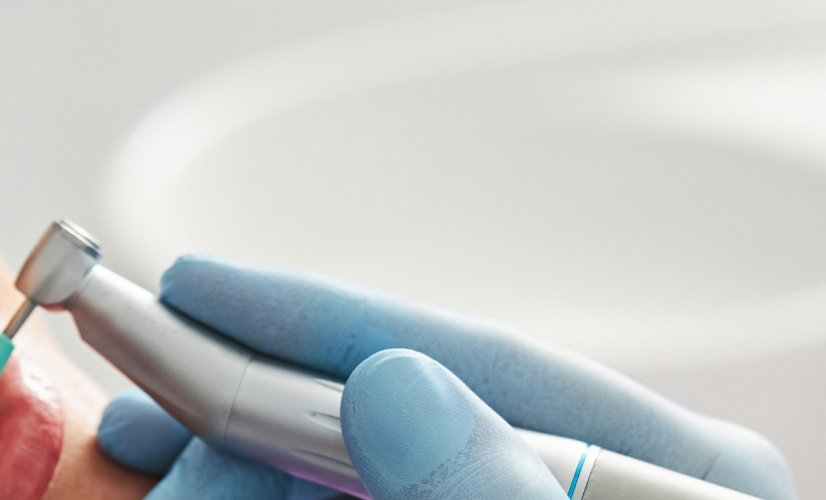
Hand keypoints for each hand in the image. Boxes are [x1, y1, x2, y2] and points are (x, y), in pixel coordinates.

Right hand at [96, 255, 797, 499]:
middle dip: (257, 419)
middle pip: (396, 422)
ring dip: (240, 476)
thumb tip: (391, 385)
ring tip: (159, 474)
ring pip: (350, 482)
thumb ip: (499, 495)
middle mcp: (584, 494)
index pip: (476, 360)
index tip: (196, 290)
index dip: (322, 319)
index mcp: (670, 476)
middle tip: (155, 418)